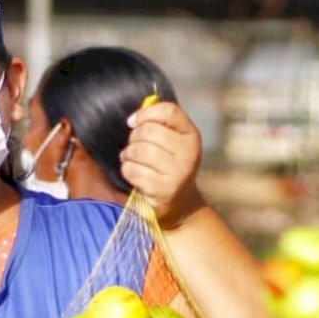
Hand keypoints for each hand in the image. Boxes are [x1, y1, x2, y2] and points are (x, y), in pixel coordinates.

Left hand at [120, 101, 203, 225]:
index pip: (169, 111)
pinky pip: (133, 171)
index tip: (133, 122)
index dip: (146, 113)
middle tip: (132, 147)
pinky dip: (127, 169)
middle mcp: (188, 152)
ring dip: (128, 154)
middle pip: (149, 131)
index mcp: (191, 135)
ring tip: (130, 159)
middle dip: (133, 138)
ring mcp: (177, 172)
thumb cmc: (170, 168)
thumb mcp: (173, 144)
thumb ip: (159, 125)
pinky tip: (132, 172)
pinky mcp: (163, 190)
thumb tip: (135, 116)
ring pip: (139, 151)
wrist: (180, 205)